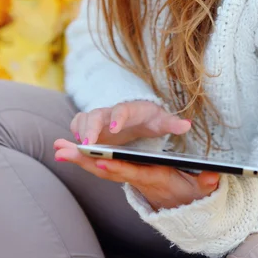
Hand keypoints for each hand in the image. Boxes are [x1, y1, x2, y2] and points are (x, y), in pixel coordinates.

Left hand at [53, 138, 219, 209]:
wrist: (178, 205)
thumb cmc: (188, 191)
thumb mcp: (200, 188)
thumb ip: (206, 182)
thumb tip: (214, 175)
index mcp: (153, 178)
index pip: (133, 174)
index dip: (118, 168)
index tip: (102, 162)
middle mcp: (136, 178)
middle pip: (108, 170)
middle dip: (86, 161)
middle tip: (64, 151)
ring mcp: (126, 176)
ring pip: (99, 168)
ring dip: (78, 159)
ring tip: (58, 147)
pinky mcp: (121, 172)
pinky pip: (99, 166)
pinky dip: (83, 159)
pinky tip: (66, 150)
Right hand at [69, 100, 191, 145]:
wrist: (139, 114)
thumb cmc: (150, 118)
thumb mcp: (162, 121)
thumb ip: (172, 123)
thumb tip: (187, 125)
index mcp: (131, 110)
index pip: (123, 110)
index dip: (119, 118)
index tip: (116, 129)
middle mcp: (111, 112)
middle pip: (97, 114)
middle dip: (91, 127)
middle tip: (88, 144)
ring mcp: (99, 118)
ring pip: (83, 118)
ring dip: (78, 130)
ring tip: (76, 146)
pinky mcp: (90, 126)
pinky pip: (77, 125)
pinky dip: (73, 133)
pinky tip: (70, 148)